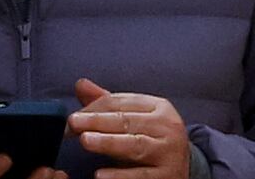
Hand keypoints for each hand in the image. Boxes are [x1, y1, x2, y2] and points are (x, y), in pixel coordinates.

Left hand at [68, 86, 192, 177]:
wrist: (183, 168)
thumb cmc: (152, 140)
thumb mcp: (135, 119)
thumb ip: (108, 104)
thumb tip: (80, 84)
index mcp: (159, 107)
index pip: (122, 103)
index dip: (94, 108)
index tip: (71, 118)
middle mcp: (167, 127)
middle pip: (128, 121)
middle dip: (98, 121)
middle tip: (73, 123)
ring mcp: (168, 152)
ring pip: (135, 145)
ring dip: (108, 142)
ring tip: (85, 140)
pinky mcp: (166, 175)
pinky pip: (140, 175)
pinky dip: (119, 175)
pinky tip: (100, 174)